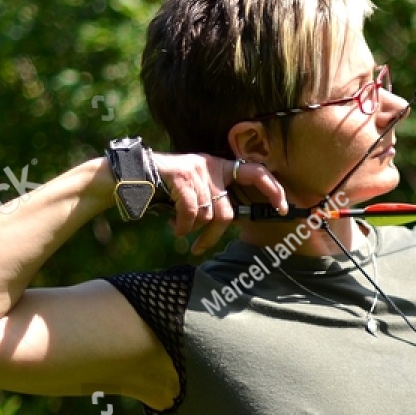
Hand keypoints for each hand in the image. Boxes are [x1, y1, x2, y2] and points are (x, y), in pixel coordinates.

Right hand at [152, 153, 287, 254]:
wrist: (132, 174)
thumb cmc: (166, 188)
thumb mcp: (197, 189)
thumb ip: (215, 199)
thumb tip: (229, 224)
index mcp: (221, 167)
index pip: (257, 172)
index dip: (273, 189)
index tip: (283, 208)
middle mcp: (212, 165)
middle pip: (227, 212)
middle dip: (214, 236)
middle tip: (200, 248)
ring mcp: (197, 170)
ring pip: (208, 215)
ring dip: (193, 230)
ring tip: (180, 231)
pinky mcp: (182, 176)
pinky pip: (192, 212)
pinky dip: (183, 226)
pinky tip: (175, 229)